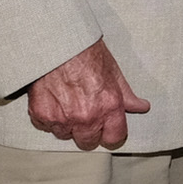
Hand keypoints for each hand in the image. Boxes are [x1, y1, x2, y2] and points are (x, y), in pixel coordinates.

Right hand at [26, 39, 150, 149]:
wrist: (57, 41)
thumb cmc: (85, 52)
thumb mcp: (113, 71)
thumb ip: (126, 95)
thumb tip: (141, 106)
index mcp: (109, 107)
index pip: (114, 139)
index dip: (110, 133)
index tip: (107, 127)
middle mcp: (87, 117)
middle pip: (88, 142)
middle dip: (88, 131)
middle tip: (84, 112)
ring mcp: (62, 118)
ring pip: (65, 135)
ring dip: (67, 124)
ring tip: (67, 101)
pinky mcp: (41, 115)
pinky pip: (46, 126)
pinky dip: (49, 117)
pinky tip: (54, 99)